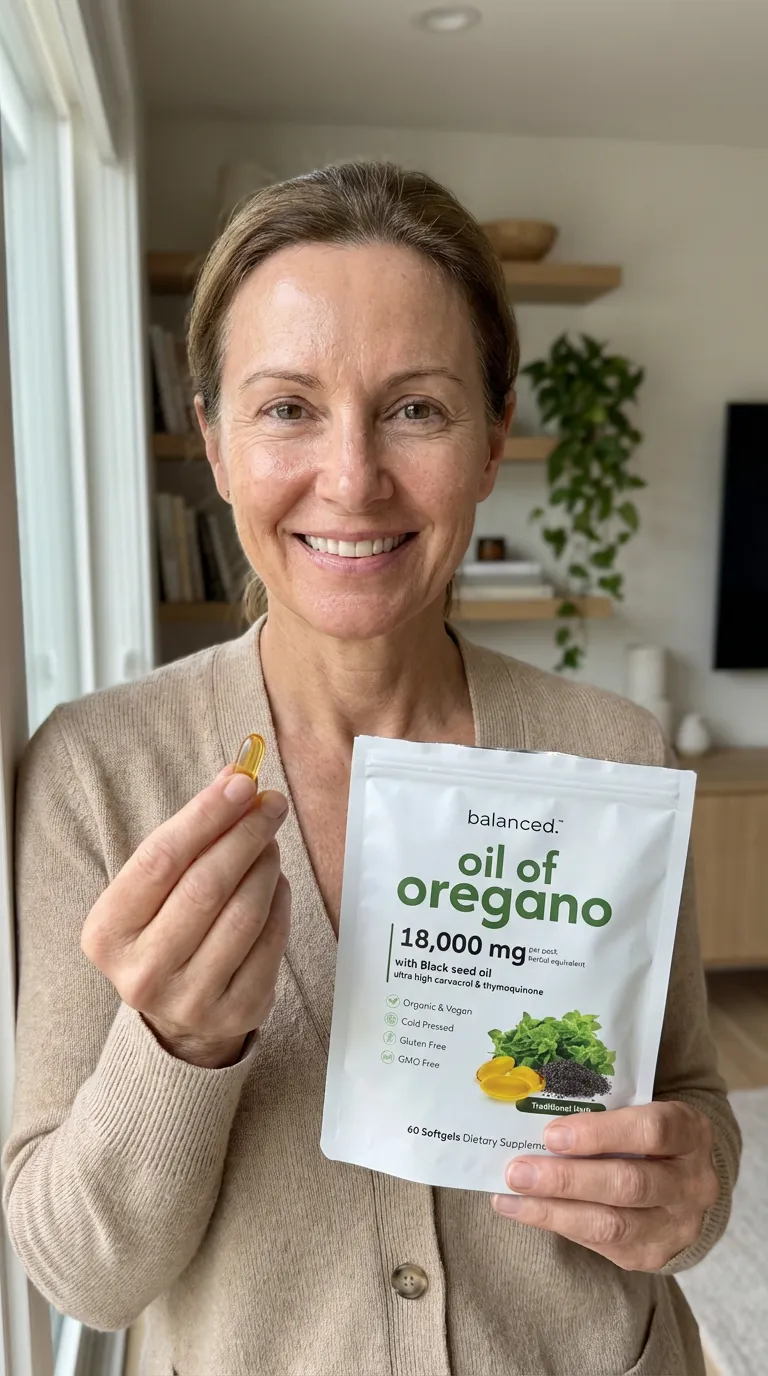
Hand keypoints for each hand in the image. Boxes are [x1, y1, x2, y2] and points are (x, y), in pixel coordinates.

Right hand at [81, 766, 290, 1068]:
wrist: (175, 1015)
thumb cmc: (163, 930)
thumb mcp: (153, 888)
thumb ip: (190, 835)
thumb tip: (237, 778)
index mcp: (107, 933)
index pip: (160, 859)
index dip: (206, 816)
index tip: (241, 783)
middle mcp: (142, 973)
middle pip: (206, 886)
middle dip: (245, 835)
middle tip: (270, 805)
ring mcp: (190, 999)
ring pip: (243, 914)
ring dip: (266, 866)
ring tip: (270, 842)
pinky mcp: (236, 1013)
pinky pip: (270, 943)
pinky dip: (280, 902)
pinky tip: (276, 882)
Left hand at [492, 1100, 718, 1270]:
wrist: (681, 1183)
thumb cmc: (645, 1135)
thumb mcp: (640, 1111)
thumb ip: (602, 1113)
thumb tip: (532, 1117)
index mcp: (691, 1132)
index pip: (652, 1129)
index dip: (600, 1133)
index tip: (552, 1133)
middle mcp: (692, 1183)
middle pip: (629, 1183)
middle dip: (567, 1178)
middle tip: (518, 1170)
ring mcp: (676, 1225)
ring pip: (613, 1224)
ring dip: (554, 1209)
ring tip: (511, 1194)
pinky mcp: (652, 1254)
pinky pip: (601, 1244)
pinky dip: (557, 1224)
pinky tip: (523, 1210)